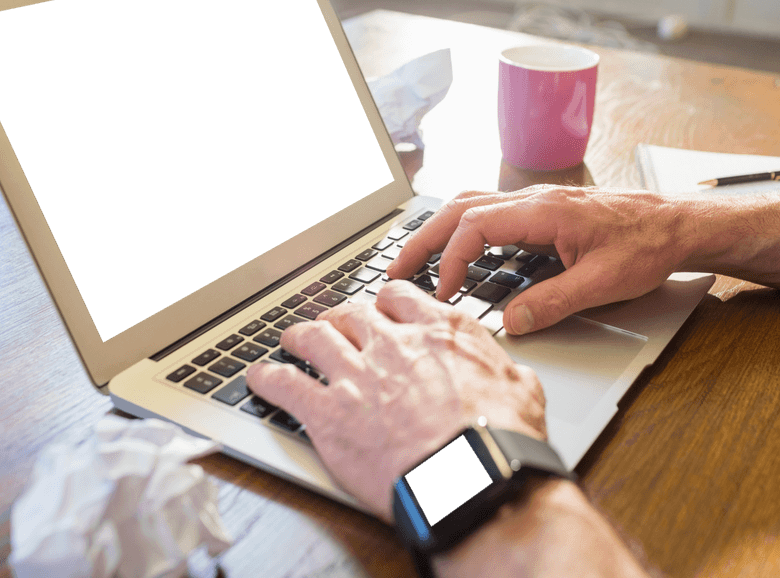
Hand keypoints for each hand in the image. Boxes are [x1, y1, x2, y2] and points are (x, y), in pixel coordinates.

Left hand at [245, 280, 546, 521]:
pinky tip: (258, 377)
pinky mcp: (327, 413)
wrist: (470, 481)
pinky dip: (267, 377)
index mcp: (439, 332)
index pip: (398, 298)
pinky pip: (284, 383)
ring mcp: (355, 376)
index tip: (380, 311)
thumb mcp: (521, 390)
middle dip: (340, 318)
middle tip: (334, 326)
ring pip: (312, 338)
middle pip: (351, 313)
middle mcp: (392, 344)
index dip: (383, 304)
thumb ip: (503, 369)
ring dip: (299, 336)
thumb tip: (508, 371)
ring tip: (291, 340)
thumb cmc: (500, 441)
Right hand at [387, 186, 689, 334]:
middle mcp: (534, 200)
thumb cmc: (648, 245)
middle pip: (460, 208)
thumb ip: (553, 304)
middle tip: (396, 268)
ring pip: (471, 204)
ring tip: (416, 257)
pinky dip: (463, 228)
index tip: (443, 291)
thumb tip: (512, 324)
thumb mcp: (602, 284)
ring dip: (440, 229)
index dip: (450, 259)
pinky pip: (489, 210)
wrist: (678, 224)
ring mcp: (537, 202)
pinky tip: (459, 249)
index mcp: (544, 212)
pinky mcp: (543, 211)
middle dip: (423, 238)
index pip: (474, 225)